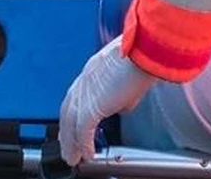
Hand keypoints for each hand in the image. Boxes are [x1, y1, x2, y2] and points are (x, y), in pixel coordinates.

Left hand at [59, 37, 156, 164]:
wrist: (145, 53)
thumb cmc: (142, 60)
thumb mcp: (127, 80)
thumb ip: (120, 95)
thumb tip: (120, 108)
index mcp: (91, 72)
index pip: (74, 97)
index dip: (70, 114)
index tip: (69, 127)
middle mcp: (84, 80)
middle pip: (67, 109)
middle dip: (66, 131)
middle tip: (66, 148)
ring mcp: (86, 90)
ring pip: (71, 121)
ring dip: (71, 142)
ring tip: (72, 158)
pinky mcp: (94, 102)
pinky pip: (83, 128)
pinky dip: (84, 143)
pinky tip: (87, 154)